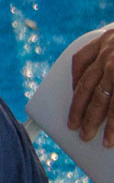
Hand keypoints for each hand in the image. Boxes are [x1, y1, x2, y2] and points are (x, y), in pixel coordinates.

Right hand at [68, 28, 113, 146]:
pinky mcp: (100, 39)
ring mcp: (105, 50)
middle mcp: (113, 64)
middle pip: (98, 97)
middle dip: (90, 120)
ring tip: (73, 121)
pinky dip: (75, 75)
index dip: (113, 128)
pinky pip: (80, 59)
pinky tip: (74, 88)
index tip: (108, 143)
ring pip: (84, 81)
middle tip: (84, 136)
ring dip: (77, 104)